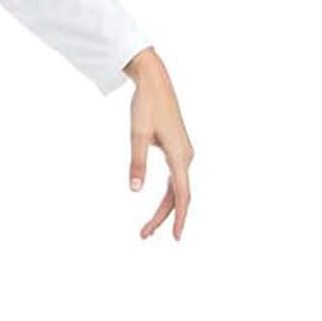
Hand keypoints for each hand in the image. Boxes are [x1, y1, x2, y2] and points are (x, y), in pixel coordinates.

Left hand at [123, 50, 192, 239]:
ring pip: (177, 189)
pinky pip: (176, 180)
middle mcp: (186, 157)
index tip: (176, 238)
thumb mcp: (137, 135)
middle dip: (163, 218)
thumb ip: (137, 163)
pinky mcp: (178, 150)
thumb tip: (135, 190)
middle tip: (143, 235)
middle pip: (178, 196)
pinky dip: (168, 196)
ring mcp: (183, 154)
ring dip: (164, 209)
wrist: (155, 83)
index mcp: (179, 156)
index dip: (179, 218)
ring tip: (147, 228)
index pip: (182, 195)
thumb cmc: (146, 106)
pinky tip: (160, 207)